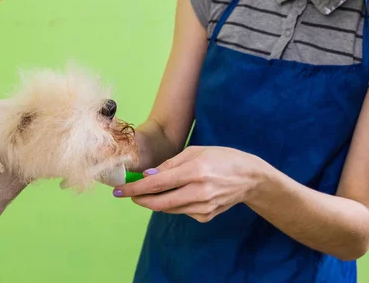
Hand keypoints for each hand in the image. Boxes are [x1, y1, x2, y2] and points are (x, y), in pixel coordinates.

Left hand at [113, 146, 269, 222]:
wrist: (250, 178)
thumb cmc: (221, 158)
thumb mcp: (196, 151)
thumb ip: (170, 164)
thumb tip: (148, 176)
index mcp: (195, 171)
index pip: (157, 183)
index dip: (134, 188)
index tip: (119, 190)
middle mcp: (199, 192)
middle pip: (159, 202)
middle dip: (139, 199)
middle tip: (127, 193)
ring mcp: (203, 207)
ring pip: (168, 208)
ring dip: (154, 200)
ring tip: (149, 190)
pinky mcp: (206, 216)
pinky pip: (181, 211)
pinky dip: (173, 203)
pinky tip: (178, 193)